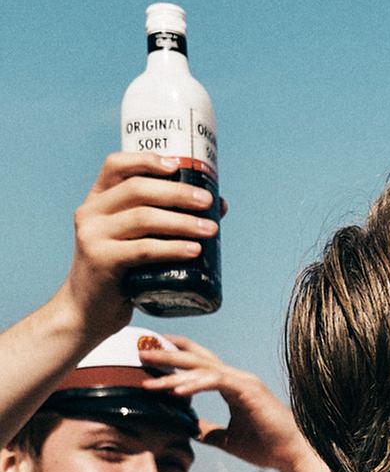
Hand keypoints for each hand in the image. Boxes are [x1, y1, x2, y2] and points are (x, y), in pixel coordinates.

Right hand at [56, 152, 219, 344]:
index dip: (147, 160)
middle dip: (177, 193)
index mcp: (97, 201)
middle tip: (207, 201)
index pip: (116, 165)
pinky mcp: (101, 260)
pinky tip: (194, 250)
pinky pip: (143, 249)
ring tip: (210, 229)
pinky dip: (172, 248)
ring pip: (143, 218)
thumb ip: (166, 223)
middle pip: (137, 189)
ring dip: (182, 222)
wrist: (88, 311)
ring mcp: (93, 235)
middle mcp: (91, 213)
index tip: (178, 165)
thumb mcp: (136, 242)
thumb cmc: (122, 275)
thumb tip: (218, 206)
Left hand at [138, 336, 309, 471]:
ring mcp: (245, 382)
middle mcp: (238, 379)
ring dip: (174, 370)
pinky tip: (176, 391)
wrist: (293, 455)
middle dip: (168, 354)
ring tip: (150, 375)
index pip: (201, 365)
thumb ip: (208, 430)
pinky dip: (195, 384)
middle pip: (197, 359)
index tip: (152, 356)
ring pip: (203, 369)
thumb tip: (188, 429)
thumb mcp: (227, 439)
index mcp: (234, 387)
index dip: (177, 356)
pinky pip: (216, 381)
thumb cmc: (267, 447)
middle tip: (141, 352)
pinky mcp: (249, 390)